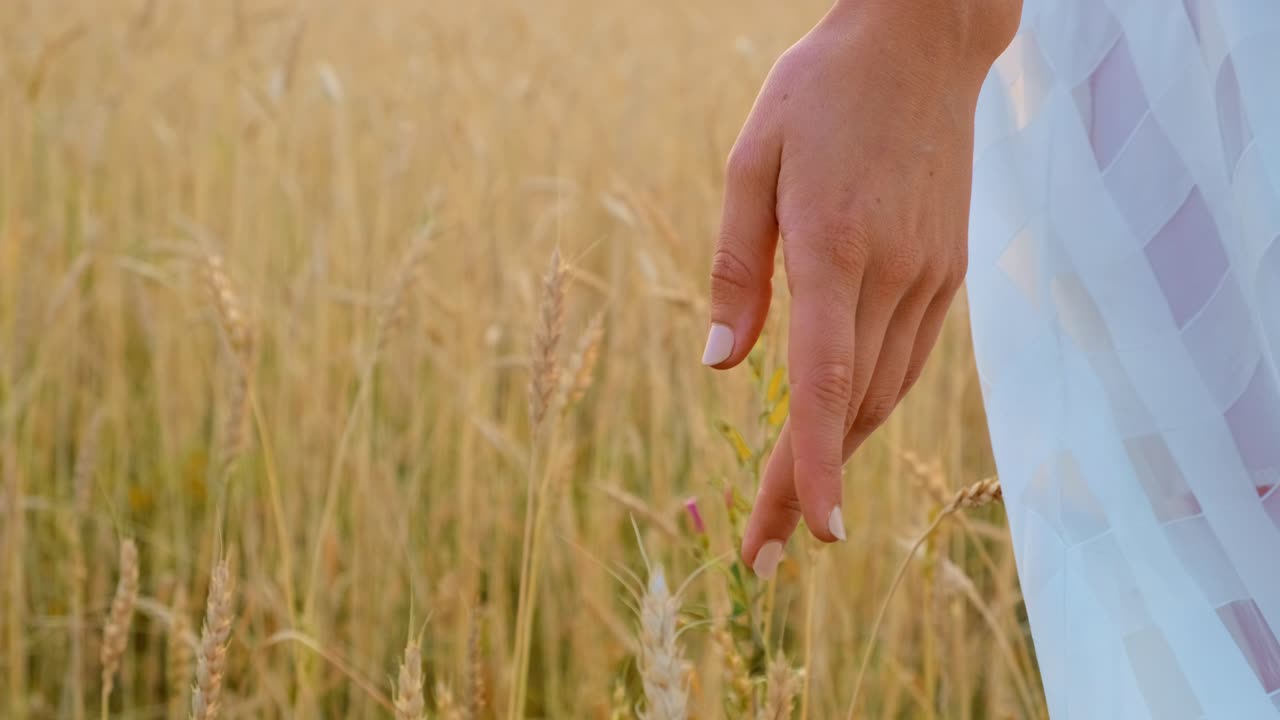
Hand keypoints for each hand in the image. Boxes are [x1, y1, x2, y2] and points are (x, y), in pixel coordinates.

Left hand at [701, 1, 1018, 577]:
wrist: (924, 43)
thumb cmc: (822, 94)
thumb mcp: (752, 162)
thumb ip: (736, 269)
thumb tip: (721, 366)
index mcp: (836, 245)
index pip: (824, 379)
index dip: (813, 462)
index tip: (807, 532)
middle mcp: (894, 274)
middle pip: (851, 406)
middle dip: (807, 483)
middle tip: (763, 549)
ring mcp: (931, 276)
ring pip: (884, 392)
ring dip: (839, 452)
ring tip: (797, 503)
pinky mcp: (947, 272)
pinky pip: (908, 359)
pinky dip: (871, 404)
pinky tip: (842, 426)